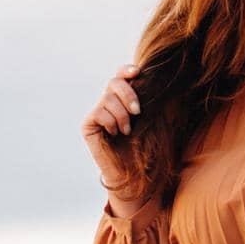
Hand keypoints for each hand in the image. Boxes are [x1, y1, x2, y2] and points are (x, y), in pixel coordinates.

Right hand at [81, 63, 141, 183]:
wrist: (134, 173)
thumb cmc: (145, 147)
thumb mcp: (151, 120)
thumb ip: (149, 100)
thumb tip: (156, 79)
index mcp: (124, 98)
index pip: (121, 75)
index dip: (127, 70)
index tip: (138, 72)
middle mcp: (109, 102)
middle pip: (114, 82)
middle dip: (128, 94)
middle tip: (138, 111)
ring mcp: (97, 112)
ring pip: (107, 98)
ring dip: (122, 115)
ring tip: (127, 131)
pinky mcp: (88, 124)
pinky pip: (99, 113)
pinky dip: (111, 122)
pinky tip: (115, 134)